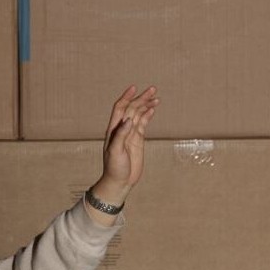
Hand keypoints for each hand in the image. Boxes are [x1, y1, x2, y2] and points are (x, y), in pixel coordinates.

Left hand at [90, 85, 158, 209]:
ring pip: (139, 115)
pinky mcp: (137, 140)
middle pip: (132, 109)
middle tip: (153, 89)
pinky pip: (143, 124)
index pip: (120, 108)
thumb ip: (121, 135)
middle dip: (141, 98)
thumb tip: (129, 120)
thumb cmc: (114, 168)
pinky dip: (148, 115)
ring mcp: (130, 134)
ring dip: (146, 105)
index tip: (134, 87)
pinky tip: (153, 109)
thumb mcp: (115, 151)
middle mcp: (122, 129)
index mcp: (114, 130)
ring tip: (156, 97)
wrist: (119, 181)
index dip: (126, 97)